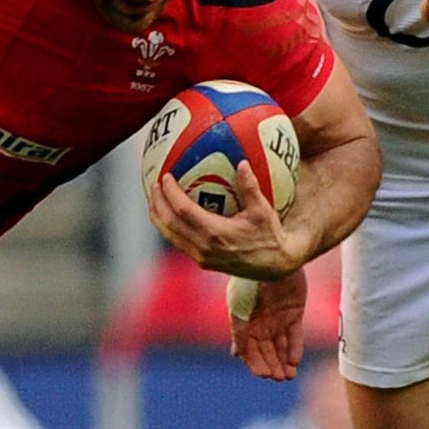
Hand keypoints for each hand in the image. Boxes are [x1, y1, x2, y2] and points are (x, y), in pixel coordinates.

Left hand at [147, 165, 301, 278]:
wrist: (274, 266)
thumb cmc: (270, 235)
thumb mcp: (263, 210)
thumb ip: (250, 187)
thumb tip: (242, 162)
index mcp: (215, 233)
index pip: (183, 211)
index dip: (170, 193)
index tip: (165, 176)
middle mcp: (203, 247)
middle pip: (169, 223)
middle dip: (157, 203)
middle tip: (153, 184)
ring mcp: (201, 257)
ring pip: (170, 236)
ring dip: (159, 216)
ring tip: (154, 198)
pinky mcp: (202, 262)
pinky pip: (178, 242)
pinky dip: (169, 226)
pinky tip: (170, 214)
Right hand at [229, 270, 306, 381]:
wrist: (274, 261)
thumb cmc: (250, 282)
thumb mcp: (239, 309)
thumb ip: (239, 332)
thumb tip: (236, 356)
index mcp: (245, 323)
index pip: (250, 350)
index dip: (256, 363)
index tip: (264, 375)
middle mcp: (261, 323)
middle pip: (267, 351)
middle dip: (273, 366)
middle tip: (280, 378)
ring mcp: (278, 319)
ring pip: (281, 346)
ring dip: (284, 362)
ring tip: (289, 376)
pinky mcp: (295, 313)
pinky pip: (295, 335)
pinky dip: (295, 348)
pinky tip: (295, 360)